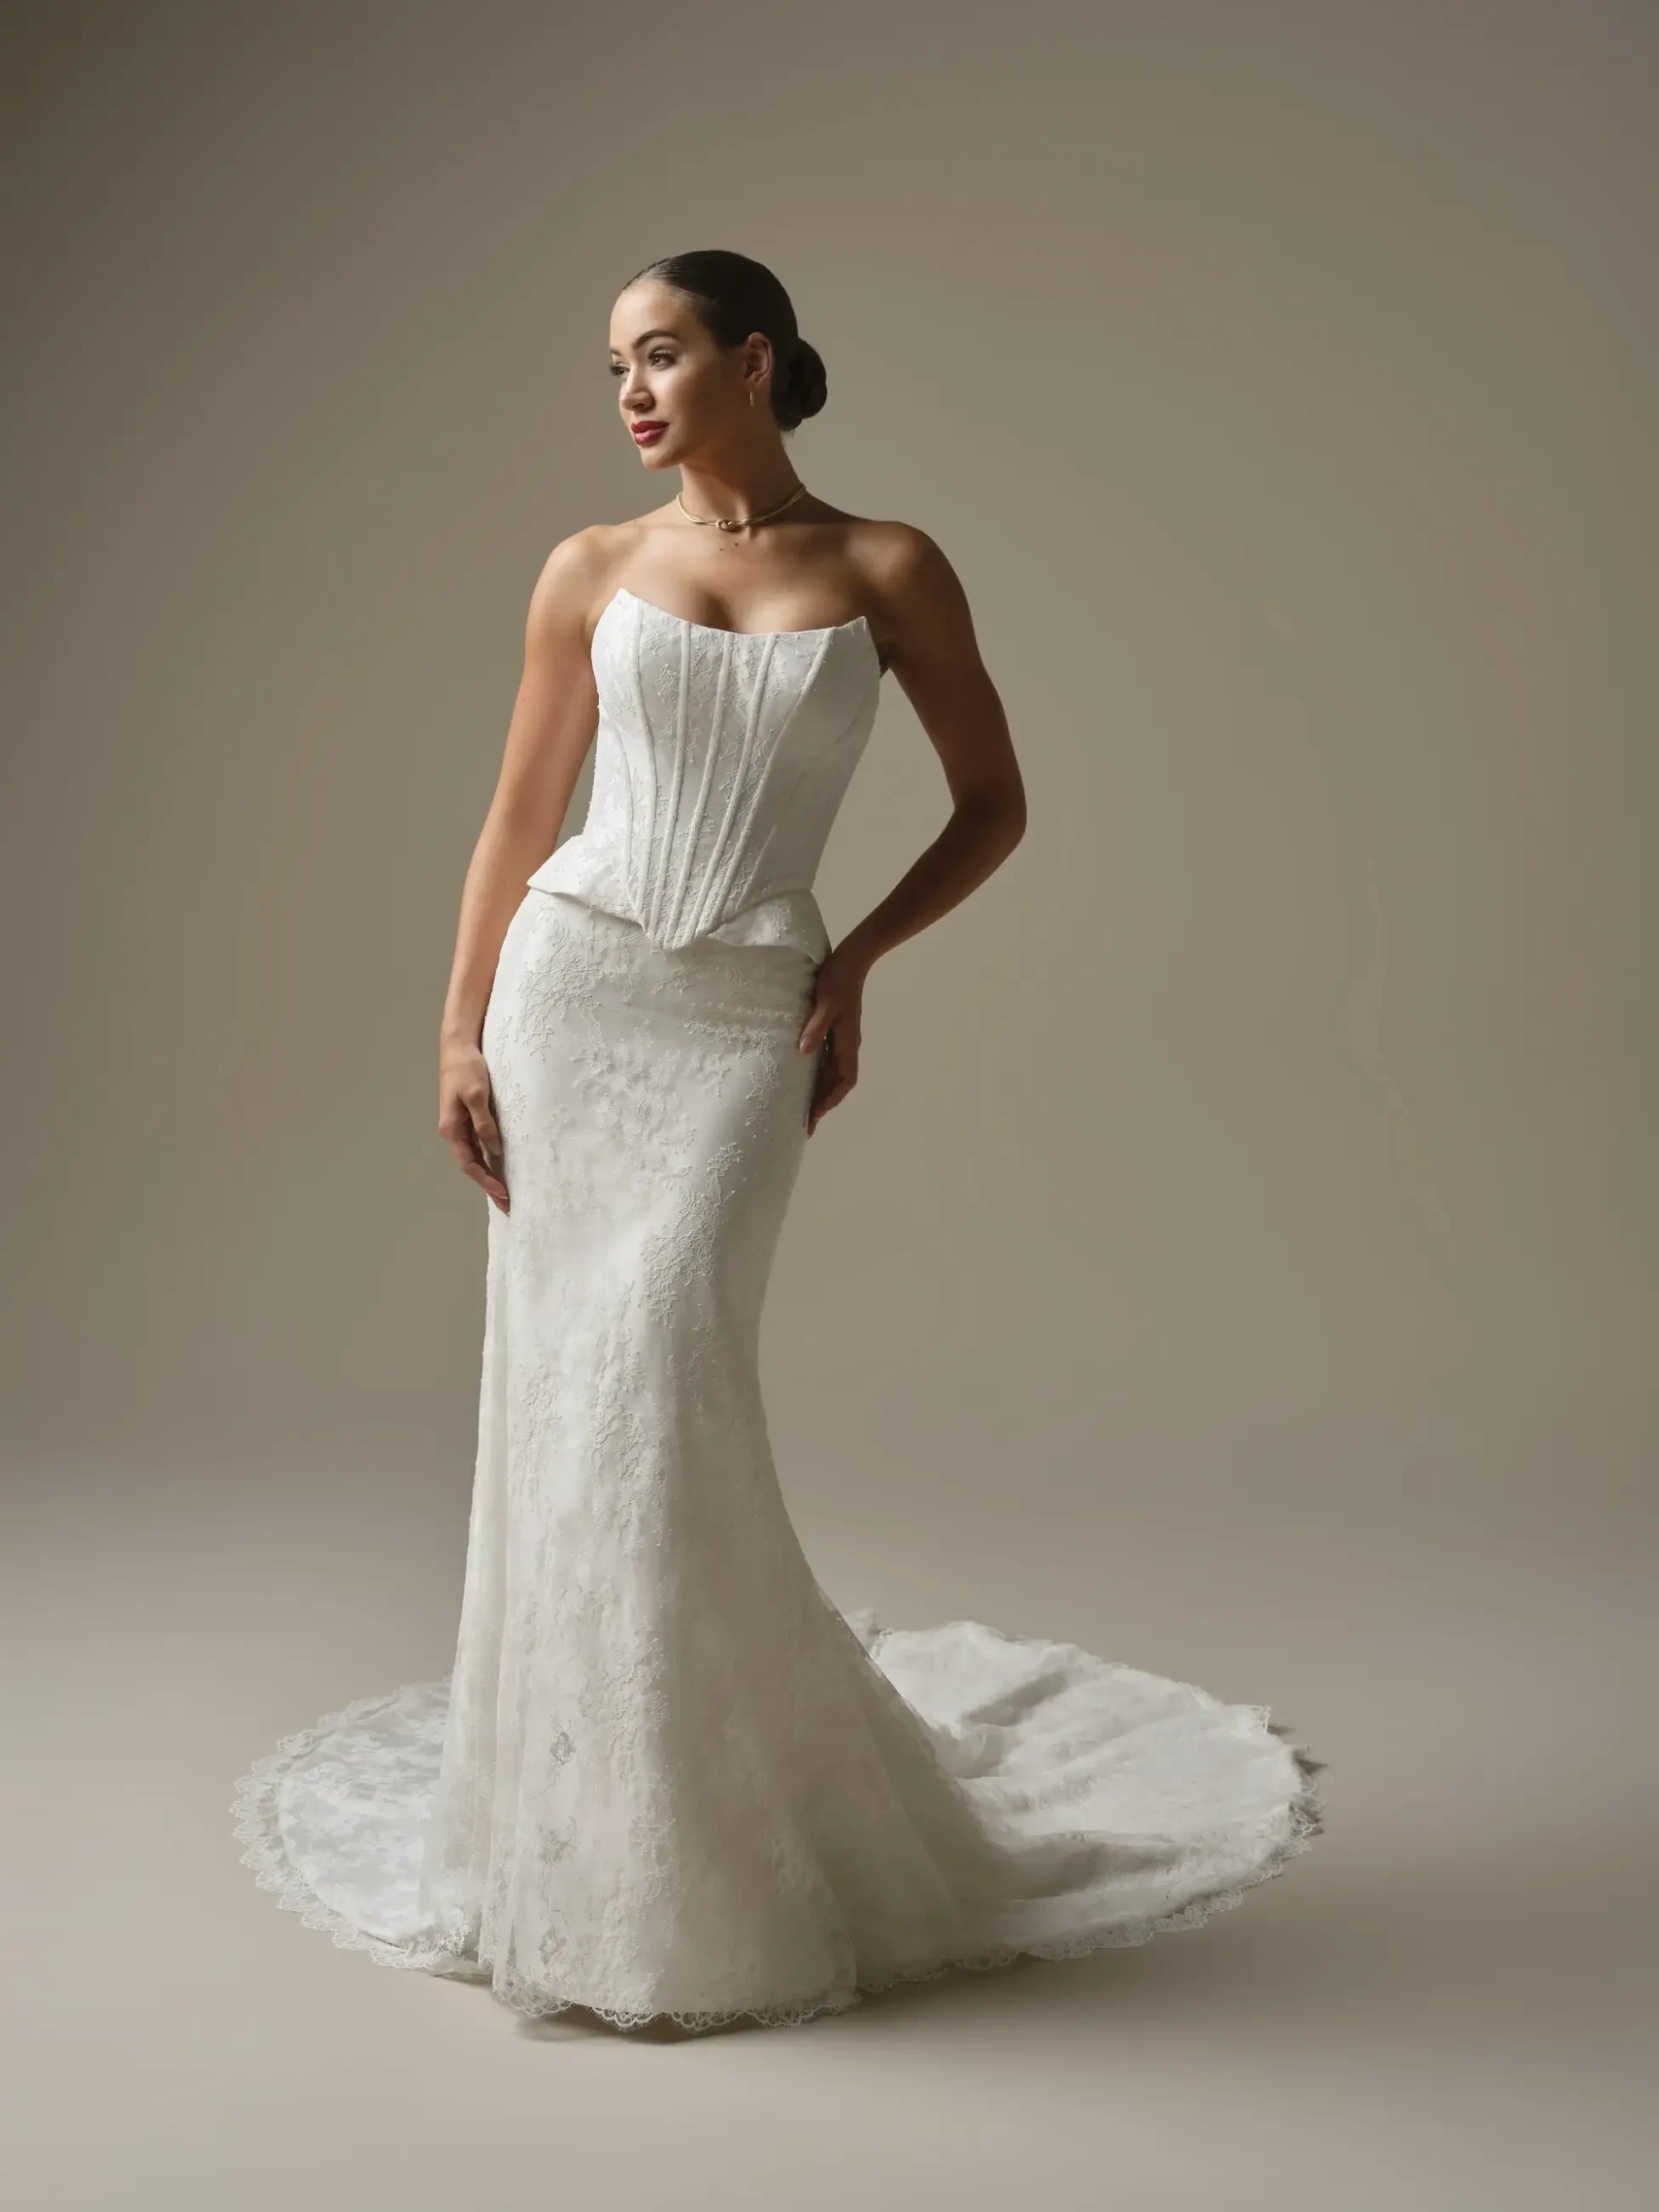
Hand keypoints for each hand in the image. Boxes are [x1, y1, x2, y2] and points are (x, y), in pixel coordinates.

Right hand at [439, 1041, 508, 1210]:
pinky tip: (499, 1165)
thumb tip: (494, 1150)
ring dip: (488, 1173)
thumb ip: (484, 1123)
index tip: (502, 1193)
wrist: (458, 1045)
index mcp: (452, 1128)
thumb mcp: (477, 1095)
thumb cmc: (466, 1068)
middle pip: (471, 1164)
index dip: (485, 1180)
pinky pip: (478, 1143)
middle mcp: (454, 1131)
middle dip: (488, 1184)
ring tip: (504, 1191)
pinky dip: (488, 1157)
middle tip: (507, 1203)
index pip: (469, 1163)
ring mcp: (460, 1125)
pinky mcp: (468, 1117)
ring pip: (475, 1156)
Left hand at [797, 946, 866, 1135]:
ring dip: (820, 1092)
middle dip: (823, 1103)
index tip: (816, 1114)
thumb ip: (816, 1026)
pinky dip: (817, 1075)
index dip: (831, 1098)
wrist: (850, 960)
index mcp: (848, 1041)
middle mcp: (847, 1045)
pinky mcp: (834, 1031)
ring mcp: (841, 1039)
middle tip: (806, 1124)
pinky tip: (803, 1080)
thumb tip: (804, 1051)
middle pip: (837, 1082)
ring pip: (832, 1074)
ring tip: (803, 1109)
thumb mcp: (826, 1002)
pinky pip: (826, 1061)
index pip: (844, 1079)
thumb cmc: (838, 980)